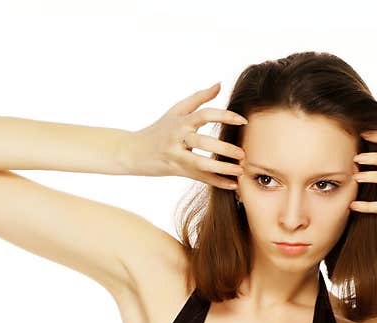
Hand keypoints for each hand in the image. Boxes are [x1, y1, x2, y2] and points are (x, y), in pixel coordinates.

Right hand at [125, 81, 246, 189]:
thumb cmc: (158, 130)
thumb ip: (199, 98)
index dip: (225, 116)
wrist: (132, 152)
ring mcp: (176, 155)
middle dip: (225, 148)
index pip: (205, 115)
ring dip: (222, 168)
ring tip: (240, 170)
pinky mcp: (176, 170)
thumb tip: (219, 84)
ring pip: (201, 163)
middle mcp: (178, 137)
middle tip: (244, 153)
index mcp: (180, 121)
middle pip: (203, 141)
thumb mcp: (176, 111)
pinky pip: (199, 178)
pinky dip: (217, 182)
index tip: (243, 121)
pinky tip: (233, 185)